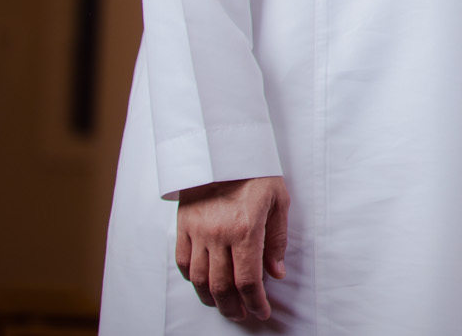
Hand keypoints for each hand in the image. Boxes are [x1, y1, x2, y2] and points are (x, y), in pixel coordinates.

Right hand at [176, 176, 289, 322]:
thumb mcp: (278, 201)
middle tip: (242, 314)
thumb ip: (277, 240)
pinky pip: (183, 262)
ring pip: (199, 279)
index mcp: (245, 229)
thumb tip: (276, 273)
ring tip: (223, 305)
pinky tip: (203, 284)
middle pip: (221, 286)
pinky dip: (192, 279)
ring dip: (211, 299)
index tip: (261, 311)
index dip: (255, 302)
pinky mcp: (183, 226)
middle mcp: (218, 234)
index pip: (248, 280)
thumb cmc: (256, 172)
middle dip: (233, 306)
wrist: (223, 148)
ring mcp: (197, 231)